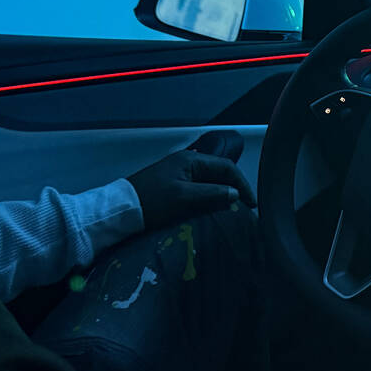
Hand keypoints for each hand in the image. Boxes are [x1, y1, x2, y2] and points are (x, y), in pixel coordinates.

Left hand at [126, 149, 254, 231]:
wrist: (119, 210)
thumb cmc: (151, 202)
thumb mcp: (183, 198)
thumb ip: (211, 194)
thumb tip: (235, 195)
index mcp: (191, 160)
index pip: (226, 167)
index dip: (241, 184)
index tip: (250, 203)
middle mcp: (187, 162)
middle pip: (219, 173)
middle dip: (233, 189)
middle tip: (243, 208)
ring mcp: (178, 173)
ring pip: (209, 181)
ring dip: (221, 194)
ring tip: (230, 210)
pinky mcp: (172, 185)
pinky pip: (198, 188)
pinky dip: (208, 198)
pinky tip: (210, 210)